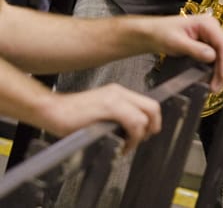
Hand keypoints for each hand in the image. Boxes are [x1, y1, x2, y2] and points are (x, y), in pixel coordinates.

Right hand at [39, 85, 160, 152]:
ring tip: (127, 146)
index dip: (151, 122)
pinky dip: (133, 137)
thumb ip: (116, 118)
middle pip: (152, 107)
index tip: (143, 135)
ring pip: (145, 115)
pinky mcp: (108, 106)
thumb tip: (130, 133)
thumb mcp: (100, 114)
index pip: (148, 104)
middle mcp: (119, 92)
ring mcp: (114, 97)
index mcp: (118, 93)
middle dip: (152, 128)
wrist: (53, 110)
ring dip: (140, 136)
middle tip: (139, 141)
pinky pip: (133, 121)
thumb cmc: (71, 116)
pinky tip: (121, 146)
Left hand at [146, 13, 222, 91]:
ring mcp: (210, 36)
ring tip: (214, 87)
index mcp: (207, 23)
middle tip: (217, 87)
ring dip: (221, 72)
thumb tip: (212, 57)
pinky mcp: (207, 44)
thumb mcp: (176, 42)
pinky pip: (217, 58)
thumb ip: (195, 49)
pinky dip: (216, 70)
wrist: (153, 34)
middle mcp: (212, 28)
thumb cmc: (162, 33)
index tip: (222, 77)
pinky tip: (212, 79)